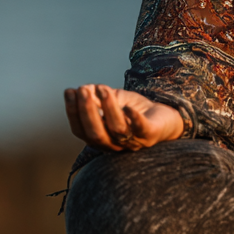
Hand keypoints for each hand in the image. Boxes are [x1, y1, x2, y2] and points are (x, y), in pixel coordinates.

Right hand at [64, 84, 183, 150]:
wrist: (164, 118)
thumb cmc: (134, 110)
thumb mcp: (114, 102)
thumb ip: (98, 99)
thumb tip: (81, 89)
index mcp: (100, 138)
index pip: (80, 130)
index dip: (73, 111)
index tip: (70, 91)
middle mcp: (113, 144)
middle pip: (95, 134)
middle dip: (87, 111)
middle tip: (84, 90)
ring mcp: (132, 142)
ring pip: (116, 129)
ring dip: (108, 108)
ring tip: (103, 88)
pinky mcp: (150, 135)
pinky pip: (140, 129)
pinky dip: (133, 119)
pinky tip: (127, 107)